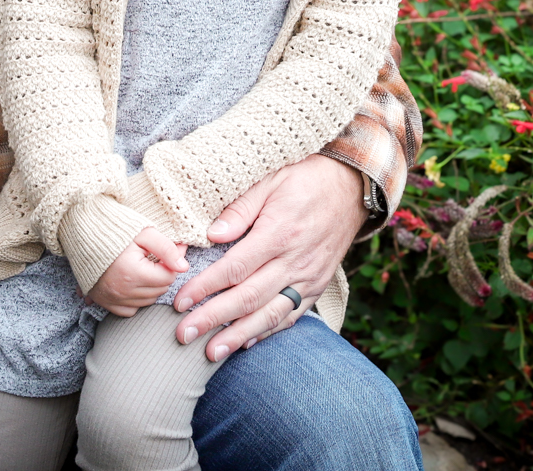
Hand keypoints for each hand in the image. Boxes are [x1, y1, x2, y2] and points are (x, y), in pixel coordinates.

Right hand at [85, 226, 188, 316]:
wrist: (84, 233)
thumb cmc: (116, 230)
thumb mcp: (144, 233)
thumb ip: (167, 249)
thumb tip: (184, 267)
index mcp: (134, 273)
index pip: (168, 277)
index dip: (172, 263)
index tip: (169, 250)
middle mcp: (123, 291)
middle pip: (160, 290)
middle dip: (162, 274)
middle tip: (155, 257)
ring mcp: (113, 299)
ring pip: (148, 301)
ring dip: (151, 286)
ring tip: (143, 267)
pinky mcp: (104, 302)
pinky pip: (131, 310)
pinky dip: (136, 299)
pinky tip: (133, 282)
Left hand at [171, 154, 365, 361]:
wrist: (351, 187)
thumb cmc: (305, 179)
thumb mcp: (270, 180)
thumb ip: (240, 209)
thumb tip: (211, 235)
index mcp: (279, 233)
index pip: (235, 268)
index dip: (205, 287)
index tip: (181, 300)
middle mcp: (295, 261)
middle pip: (248, 297)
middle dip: (214, 318)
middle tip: (184, 334)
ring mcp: (309, 277)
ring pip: (270, 314)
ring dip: (239, 335)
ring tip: (211, 353)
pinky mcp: (318, 286)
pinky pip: (291, 314)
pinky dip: (268, 331)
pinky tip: (246, 342)